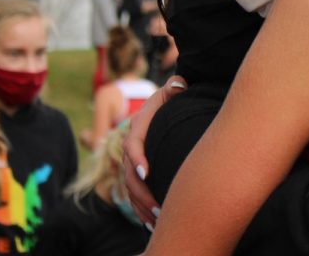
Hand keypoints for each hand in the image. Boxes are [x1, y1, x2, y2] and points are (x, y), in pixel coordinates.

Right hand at [123, 75, 187, 225]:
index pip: (132, 144)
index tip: (145, 173)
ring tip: (158, 221)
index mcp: (138, 126)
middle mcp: (132, 145)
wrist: (170, 104)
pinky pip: (135, 194)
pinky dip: (141, 209)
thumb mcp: (174, 89)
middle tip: (159, 209)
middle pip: (129, 174)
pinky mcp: (139, 172)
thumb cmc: (175, 97)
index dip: (136, 158)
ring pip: (131, 188)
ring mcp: (133, 160)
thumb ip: (176, 87)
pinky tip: (153, 223)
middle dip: (142, 193)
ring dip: (142, 206)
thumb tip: (179, 85)